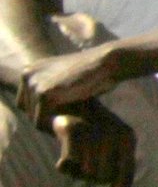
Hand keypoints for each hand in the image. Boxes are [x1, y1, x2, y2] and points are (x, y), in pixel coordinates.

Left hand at [22, 40, 137, 118]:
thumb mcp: (62, 77)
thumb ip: (48, 88)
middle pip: (27, 111)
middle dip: (46, 118)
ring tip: (72, 117)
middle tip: (68, 118)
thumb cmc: (92, 73)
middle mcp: (27, 75)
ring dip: (52, 122)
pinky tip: (71, 118)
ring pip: (34, 117)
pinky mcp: (45, 93)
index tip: (61, 114)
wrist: (106, 62)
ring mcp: (34, 84)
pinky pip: (41, 120)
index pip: (23, 103)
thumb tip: (38, 114)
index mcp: (28, 71)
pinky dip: (55, 124)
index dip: (41, 112)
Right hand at [45, 97, 136, 186]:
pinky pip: (69, 163)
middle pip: (102, 177)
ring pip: (85, 172)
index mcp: (128, 138)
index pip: (125, 174)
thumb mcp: (106, 145)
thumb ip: (110, 168)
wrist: (67, 101)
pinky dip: (64, 165)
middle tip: (82, 161)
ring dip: (76, 170)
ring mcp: (95, 132)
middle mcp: (116, 135)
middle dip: (90, 176)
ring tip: (74, 153)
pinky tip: (62, 157)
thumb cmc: (88, 130)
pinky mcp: (74, 131)